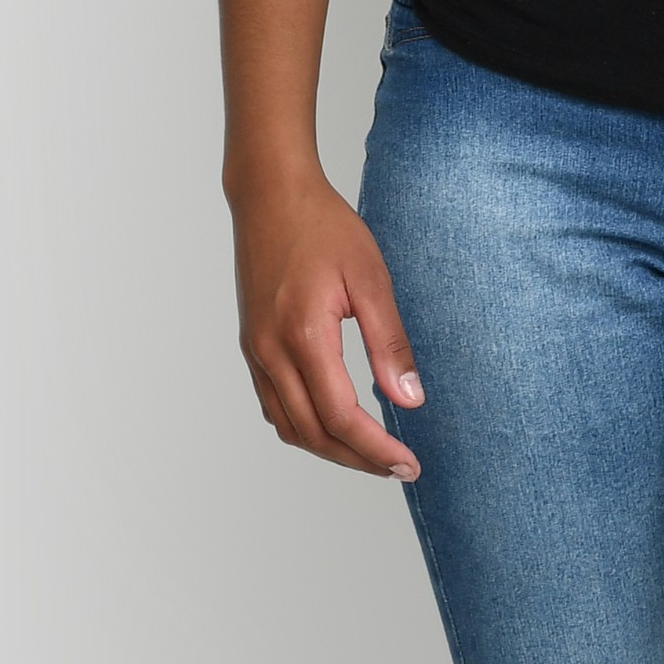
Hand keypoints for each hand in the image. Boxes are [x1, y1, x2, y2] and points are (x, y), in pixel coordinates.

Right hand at [230, 166, 424, 478]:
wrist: (270, 195)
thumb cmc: (323, 227)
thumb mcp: (371, 278)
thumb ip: (390, 342)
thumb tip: (410, 400)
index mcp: (304, 336)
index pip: (341, 417)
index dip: (377, 449)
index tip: (409, 463)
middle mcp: (271, 352)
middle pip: (314, 433)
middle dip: (359, 459)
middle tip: (399, 467)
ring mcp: (256, 352)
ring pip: (290, 427)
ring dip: (331, 449)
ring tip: (372, 453)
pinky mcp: (252, 347)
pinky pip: (275, 406)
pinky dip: (305, 428)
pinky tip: (334, 425)